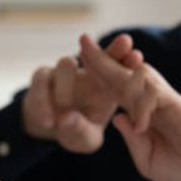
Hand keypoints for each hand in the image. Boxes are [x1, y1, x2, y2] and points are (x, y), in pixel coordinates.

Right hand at [21, 34, 143, 153]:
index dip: (128, 63)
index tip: (138, 56)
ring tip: (62, 118)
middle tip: (126, 42)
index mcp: (105, 87)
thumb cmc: (75, 130)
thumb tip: (66, 118)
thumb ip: (80, 130)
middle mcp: (87, 74)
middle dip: (115, 49)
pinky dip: (43, 101)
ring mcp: (64, 71)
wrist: (46, 125)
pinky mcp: (42, 76)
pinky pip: (42, 82)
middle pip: (102, 55)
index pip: (120, 71)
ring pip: (66, 64)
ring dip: (66, 89)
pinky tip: (48, 120)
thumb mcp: (83, 139)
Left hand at [78, 33, 180, 180]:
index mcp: (143, 114)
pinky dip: (143, 106)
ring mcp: (166, 101)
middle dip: (102, 58)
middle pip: (125, 73)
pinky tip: (143, 126)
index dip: (100, 73)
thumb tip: (117, 117)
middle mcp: (153, 103)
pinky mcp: (179, 105)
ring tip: (106, 80)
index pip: (118, 88)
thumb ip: (132, 140)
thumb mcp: (147, 160)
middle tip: (82, 40)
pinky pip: (154, 93)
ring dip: (121, 78)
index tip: (80, 59)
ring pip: (140, 74)